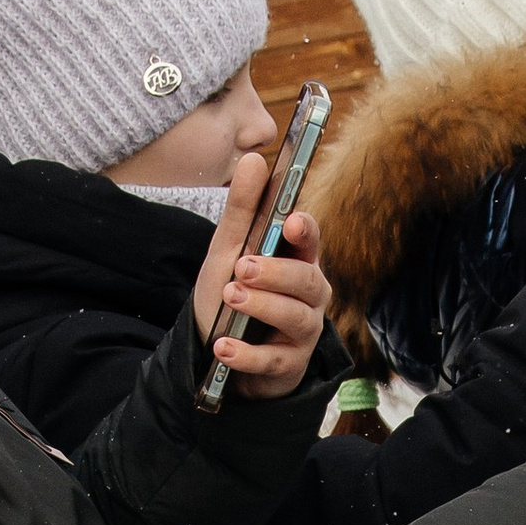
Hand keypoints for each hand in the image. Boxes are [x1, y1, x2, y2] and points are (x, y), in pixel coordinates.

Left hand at [192, 154, 330, 402]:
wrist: (215, 352)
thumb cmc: (231, 295)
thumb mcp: (228, 252)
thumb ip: (242, 210)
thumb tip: (255, 158)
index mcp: (297, 261)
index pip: (310, 241)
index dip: (306, 231)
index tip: (291, 222)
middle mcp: (309, 296)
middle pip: (308, 280)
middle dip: (276, 272)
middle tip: (242, 268)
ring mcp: (302, 332)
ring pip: (295, 317)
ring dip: (261, 306)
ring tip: (229, 297)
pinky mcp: (288, 366)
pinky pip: (274, 360)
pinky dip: (247, 354)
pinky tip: (223, 347)